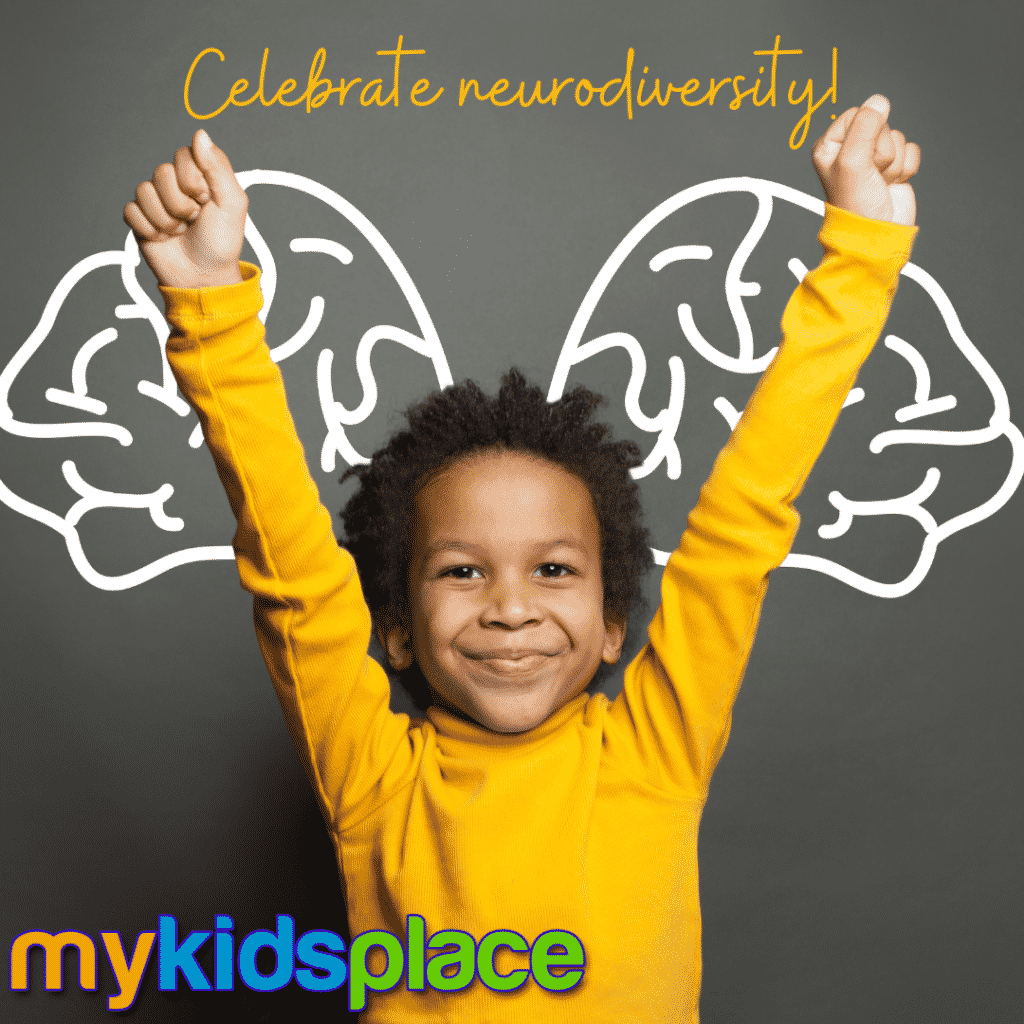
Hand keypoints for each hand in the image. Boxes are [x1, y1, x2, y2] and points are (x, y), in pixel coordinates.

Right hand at [123, 129, 246, 287]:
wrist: (204, 278)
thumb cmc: (222, 243)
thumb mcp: (232, 203)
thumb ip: (218, 166)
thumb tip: (200, 133)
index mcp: (199, 177)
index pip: (183, 155)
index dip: (194, 180)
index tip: (207, 200)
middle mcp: (176, 185)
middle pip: (161, 173)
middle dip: (181, 203)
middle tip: (194, 220)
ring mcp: (156, 201)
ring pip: (144, 191)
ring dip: (166, 219)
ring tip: (180, 231)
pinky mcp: (140, 219)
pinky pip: (131, 211)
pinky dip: (149, 229)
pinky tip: (164, 238)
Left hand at [812, 94, 920, 225]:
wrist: (877, 232)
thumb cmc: (856, 205)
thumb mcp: (852, 162)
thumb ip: (864, 126)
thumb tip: (878, 101)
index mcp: (831, 146)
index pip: (857, 115)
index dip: (865, 135)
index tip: (859, 160)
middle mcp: (850, 149)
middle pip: (880, 125)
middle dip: (881, 151)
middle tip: (871, 174)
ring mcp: (873, 157)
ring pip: (897, 137)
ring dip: (892, 163)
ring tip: (879, 182)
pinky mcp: (893, 165)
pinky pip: (910, 150)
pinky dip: (905, 168)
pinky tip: (891, 183)